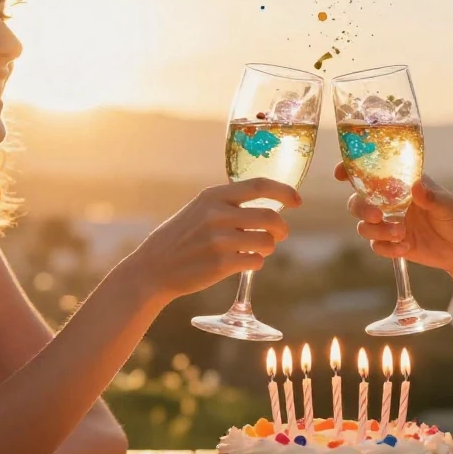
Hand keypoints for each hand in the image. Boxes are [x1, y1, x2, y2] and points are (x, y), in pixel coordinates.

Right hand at [122, 178, 299, 302]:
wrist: (154, 268)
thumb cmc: (183, 238)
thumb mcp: (200, 209)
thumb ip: (229, 204)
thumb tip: (270, 204)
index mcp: (213, 196)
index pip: (259, 186)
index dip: (284, 192)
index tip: (297, 200)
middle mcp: (217, 214)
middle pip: (270, 217)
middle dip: (282, 228)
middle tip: (281, 234)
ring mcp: (219, 239)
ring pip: (267, 242)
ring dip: (268, 248)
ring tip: (255, 250)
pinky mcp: (221, 263)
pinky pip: (256, 261)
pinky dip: (255, 263)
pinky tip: (242, 262)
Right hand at [334, 163, 452, 275]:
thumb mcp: (449, 205)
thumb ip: (432, 197)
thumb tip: (417, 186)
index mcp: (402, 184)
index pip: (371, 173)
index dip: (351, 170)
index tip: (341, 173)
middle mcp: (391, 202)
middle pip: (358, 201)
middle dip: (361, 208)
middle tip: (377, 216)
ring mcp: (391, 223)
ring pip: (365, 226)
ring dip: (377, 231)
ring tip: (401, 235)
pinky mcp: (394, 244)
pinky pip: (377, 246)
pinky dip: (386, 248)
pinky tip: (404, 249)